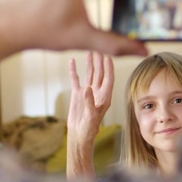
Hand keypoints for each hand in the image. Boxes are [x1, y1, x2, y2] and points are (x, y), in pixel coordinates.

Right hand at [66, 51, 113, 178]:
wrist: (80, 135)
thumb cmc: (89, 129)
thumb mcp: (90, 116)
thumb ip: (89, 102)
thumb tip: (87, 88)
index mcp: (105, 96)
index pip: (108, 78)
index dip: (108, 66)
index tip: (108, 54)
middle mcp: (98, 92)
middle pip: (100, 73)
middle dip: (100, 60)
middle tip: (99, 46)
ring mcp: (88, 92)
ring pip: (90, 74)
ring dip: (90, 63)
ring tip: (90, 50)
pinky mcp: (77, 95)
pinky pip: (76, 80)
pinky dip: (74, 71)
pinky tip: (72, 62)